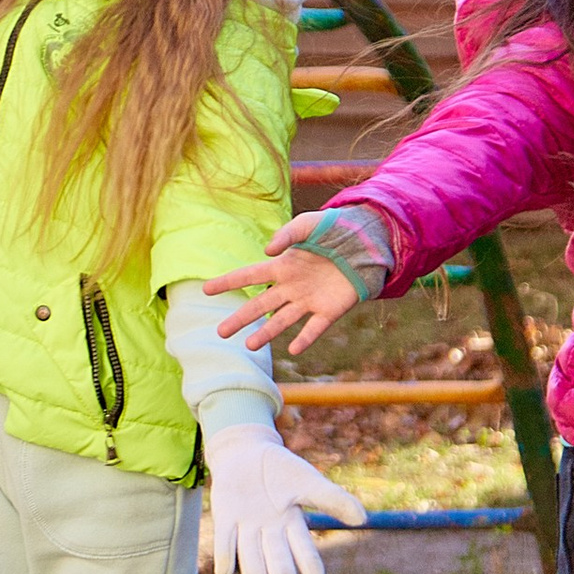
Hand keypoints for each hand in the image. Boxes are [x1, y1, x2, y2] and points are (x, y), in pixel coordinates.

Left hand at [205, 423, 368, 573]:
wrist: (246, 451)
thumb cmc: (281, 469)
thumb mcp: (308, 481)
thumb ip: (334, 499)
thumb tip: (362, 519)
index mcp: (292, 524)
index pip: (304, 550)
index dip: (311, 567)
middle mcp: (269, 532)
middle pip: (277, 559)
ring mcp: (246, 527)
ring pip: (250, 557)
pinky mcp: (224, 518)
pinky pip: (224, 541)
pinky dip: (225, 556)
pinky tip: (225, 572)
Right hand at [206, 224, 365, 355]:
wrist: (367, 243)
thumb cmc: (335, 230)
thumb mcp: (309, 224)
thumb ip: (287, 234)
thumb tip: (267, 252)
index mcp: (283, 266)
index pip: (250, 275)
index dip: (228, 282)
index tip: (206, 290)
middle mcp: (292, 286)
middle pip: (261, 305)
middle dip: (240, 318)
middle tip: (221, 332)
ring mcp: (310, 300)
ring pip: (282, 320)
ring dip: (266, 333)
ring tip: (249, 346)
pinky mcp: (330, 311)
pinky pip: (315, 327)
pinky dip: (305, 338)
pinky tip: (293, 349)